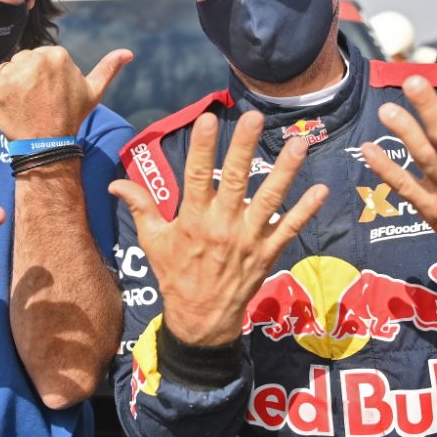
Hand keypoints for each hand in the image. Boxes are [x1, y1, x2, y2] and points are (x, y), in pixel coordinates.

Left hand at [0, 47, 131, 139]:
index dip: (39, 77)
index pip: (37, 57)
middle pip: (19, 61)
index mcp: (57, 55)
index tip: (46, 95)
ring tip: (23, 106)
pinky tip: (9, 109)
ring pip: (4, 72)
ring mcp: (15, 73)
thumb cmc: (70, 117)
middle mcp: (36, 59)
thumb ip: (108, 68)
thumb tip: (129, 52)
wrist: (48, 144)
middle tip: (34, 102)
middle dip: (23, 79)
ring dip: (8, 88)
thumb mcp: (93, 92)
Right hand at [110, 111, 328, 345]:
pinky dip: (306, 210)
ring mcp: (247, 240)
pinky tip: (321, 190)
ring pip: (269, 200)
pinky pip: (289, 229)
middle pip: (234, 180)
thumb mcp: (153, 240)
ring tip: (299, 144)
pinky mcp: (267, 253)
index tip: (207, 118)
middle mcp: (222, 226)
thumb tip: (115, 183)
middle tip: (253, 117)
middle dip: (243, 148)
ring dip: (285, 172)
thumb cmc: (175, 274)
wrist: (201, 319)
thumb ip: (140, 206)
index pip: (195, 175)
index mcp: (192, 219)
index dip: (201, 146)